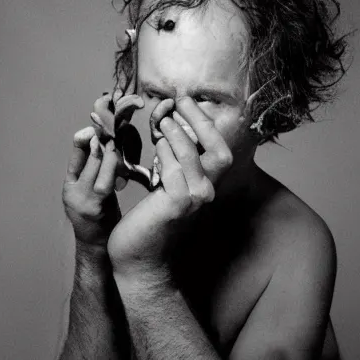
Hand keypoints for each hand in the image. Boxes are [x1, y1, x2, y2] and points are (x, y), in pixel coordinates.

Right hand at [62, 126, 122, 246]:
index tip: (98, 124)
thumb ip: (99, 173)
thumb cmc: (101, 218)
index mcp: (70, 184)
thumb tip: (110, 146)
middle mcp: (72, 190)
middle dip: (102, 139)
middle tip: (117, 125)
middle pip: (87, 156)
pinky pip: (105, 182)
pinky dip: (114, 168)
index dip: (85, 137)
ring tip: (120, 140)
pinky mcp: (95, 207)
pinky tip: (123, 162)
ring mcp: (82, 199)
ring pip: (95, 166)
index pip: (76, 154)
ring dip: (109, 151)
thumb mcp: (95, 193)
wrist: (98, 249)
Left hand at [107, 97, 233, 274]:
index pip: (219, 149)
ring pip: (192, 154)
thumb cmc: (148, 222)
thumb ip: (173, 164)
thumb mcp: (165, 187)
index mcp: (206, 187)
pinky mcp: (177, 204)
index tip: (185, 102)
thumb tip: (169, 129)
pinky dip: (164, 152)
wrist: (139, 257)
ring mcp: (195, 199)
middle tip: (178, 102)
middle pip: (218, 149)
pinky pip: (173, 168)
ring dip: (176, 132)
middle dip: (199, 122)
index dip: (205, 123)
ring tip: (163, 119)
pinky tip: (154, 143)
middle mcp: (207, 193)